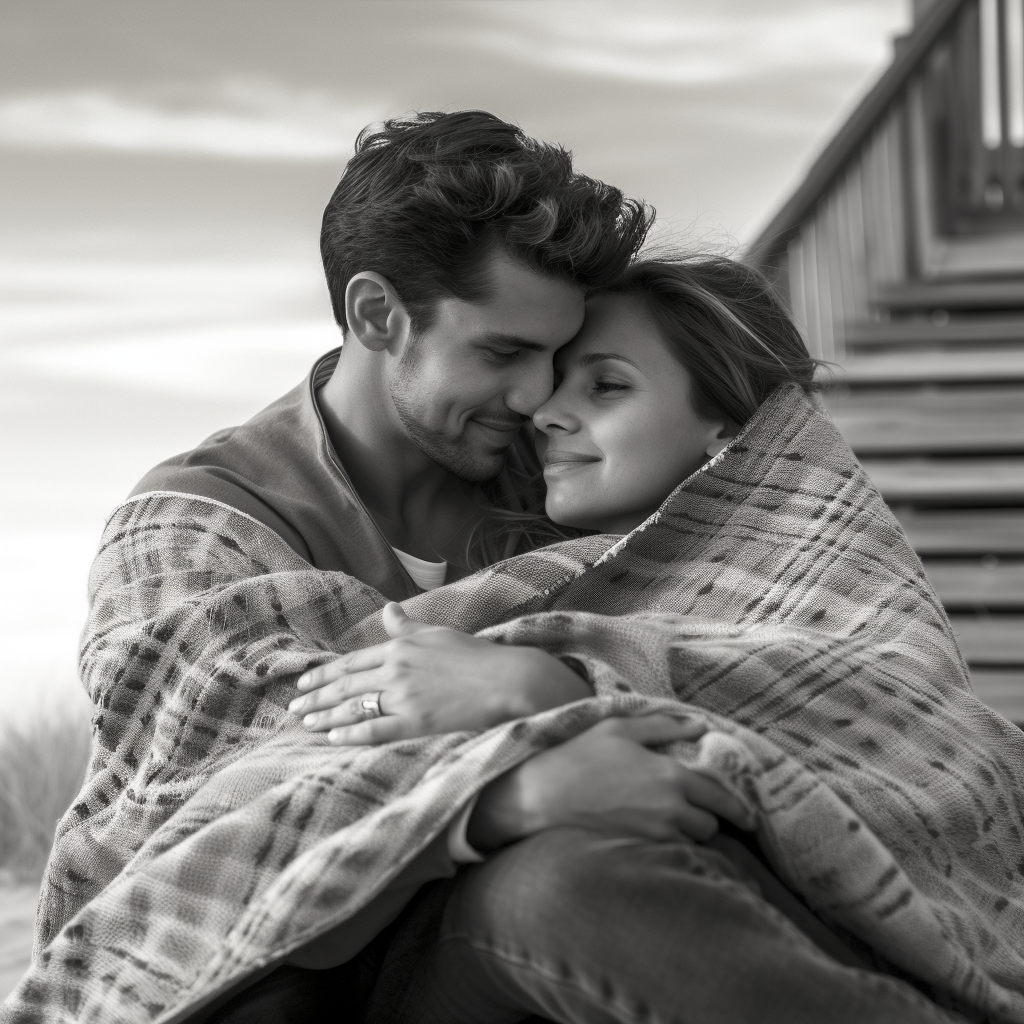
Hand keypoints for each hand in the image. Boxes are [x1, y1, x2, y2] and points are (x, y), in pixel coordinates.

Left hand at [288, 603, 592, 744]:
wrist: (509, 680)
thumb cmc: (477, 657)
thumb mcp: (439, 634)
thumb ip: (409, 626)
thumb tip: (390, 610)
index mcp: (401, 647)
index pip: (352, 662)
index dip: (324, 673)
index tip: (304, 683)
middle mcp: (397, 668)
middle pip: (345, 685)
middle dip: (316, 696)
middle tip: (294, 708)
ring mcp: (406, 696)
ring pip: (354, 706)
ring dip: (325, 715)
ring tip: (306, 723)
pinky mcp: (417, 721)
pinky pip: (376, 728)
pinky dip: (351, 733)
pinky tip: (333, 737)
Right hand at [467, 714, 755, 851]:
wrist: (541, 796)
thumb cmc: (579, 756)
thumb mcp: (618, 729)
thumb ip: (662, 726)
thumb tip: (698, 725)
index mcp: (669, 776)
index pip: (719, 797)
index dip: (738, 808)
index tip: (749, 816)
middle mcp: (669, 809)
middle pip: (710, 826)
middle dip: (710, 820)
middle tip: (703, 813)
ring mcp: (652, 834)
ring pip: (690, 843)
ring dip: (690, 834)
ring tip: (675, 822)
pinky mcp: (636, 851)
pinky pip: (667, 853)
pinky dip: (669, 845)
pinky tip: (654, 832)